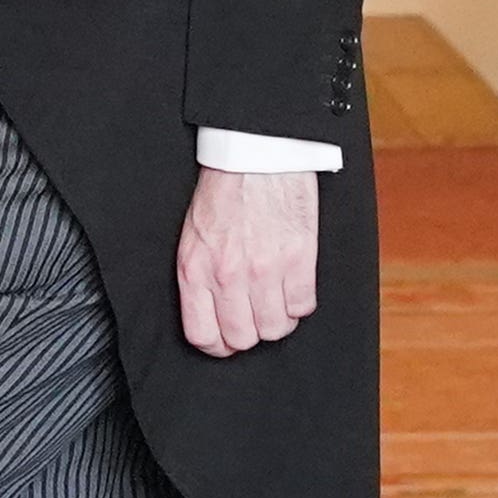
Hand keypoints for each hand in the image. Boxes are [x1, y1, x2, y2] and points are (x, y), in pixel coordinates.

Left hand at [177, 163, 321, 357]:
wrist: (256, 152)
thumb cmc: (224, 190)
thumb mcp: (194, 236)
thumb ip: (200, 277)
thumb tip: (213, 313)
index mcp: (195, 269)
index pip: (203, 336)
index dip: (219, 345)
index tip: (228, 338)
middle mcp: (227, 275)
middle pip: (243, 338)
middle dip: (251, 332)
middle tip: (257, 315)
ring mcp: (264, 269)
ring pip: (276, 328)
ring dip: (279, 318)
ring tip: (278, 297)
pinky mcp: (298, 258)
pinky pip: (303, 306)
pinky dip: (301, 302)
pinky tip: (295, 284)